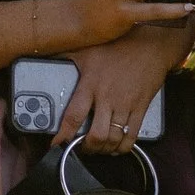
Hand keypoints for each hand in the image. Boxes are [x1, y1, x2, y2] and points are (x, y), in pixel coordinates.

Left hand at [58, 20, 190, 153]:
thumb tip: (43, 56)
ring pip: (114, 138)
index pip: (74, 116)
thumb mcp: (86, 49)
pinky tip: (116, 147)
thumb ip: (65, 56)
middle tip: (81, 148)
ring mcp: (126, 105)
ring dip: (104, 149)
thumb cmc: (116, 45)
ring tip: (97, 149)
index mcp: (90, 85)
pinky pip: (132, 135)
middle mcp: (107, 98)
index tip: (56, 144)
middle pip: (97, 135)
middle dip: (87, 147)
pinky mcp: (141, 108)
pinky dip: (123, 147)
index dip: (64, 134)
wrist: (150, 45)